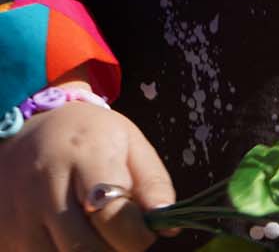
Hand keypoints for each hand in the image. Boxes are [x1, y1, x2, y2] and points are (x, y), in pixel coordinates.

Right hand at [0, 93, 174, 250]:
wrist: (24, 131)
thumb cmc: (86, 137)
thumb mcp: (127, 142)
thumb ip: (153, 181)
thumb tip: (169, 224)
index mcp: (84, 154)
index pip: (113, 217)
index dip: (138, 236)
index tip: (145, 232)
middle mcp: (46, 186)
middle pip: (87, 250)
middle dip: (115, 251)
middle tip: (121, 236)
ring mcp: (20, 215)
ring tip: (95, 233)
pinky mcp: (5, 236)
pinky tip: (69, 236)